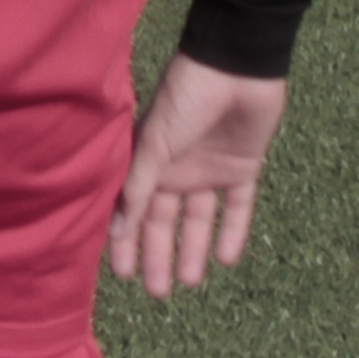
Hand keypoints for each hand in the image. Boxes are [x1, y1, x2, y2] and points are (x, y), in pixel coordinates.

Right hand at [108, 56, 286, 295]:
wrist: (236, 65)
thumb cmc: (185, 98)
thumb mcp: (154, 145)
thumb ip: (137, 188)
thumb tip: (116, 232)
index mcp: (148, 160)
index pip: (132, 209)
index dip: (125, 241)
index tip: (120, 275)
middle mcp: (176, 169)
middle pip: (164, 221)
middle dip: (159, 255)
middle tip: (157, 293)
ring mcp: (209, 169)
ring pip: (199, 219)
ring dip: (193, 249)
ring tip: (189, 282)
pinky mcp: (242, 167)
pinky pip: (238, 207)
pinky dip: (233, 232)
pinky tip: (226, 260)